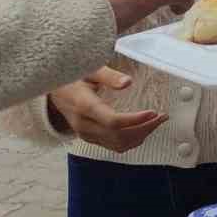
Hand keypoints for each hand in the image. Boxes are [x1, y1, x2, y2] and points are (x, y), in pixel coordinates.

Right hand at [46, 67, 166, 151]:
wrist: (54, 93)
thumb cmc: (73, 78)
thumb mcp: (89, 70)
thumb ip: (108, 76)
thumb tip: (128, 82)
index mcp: (84, 106)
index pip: (112, 121)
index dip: (135, 120)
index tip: (154, 112)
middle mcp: (84, 124)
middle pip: (119, 135)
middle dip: (145, 127)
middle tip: (163, 116)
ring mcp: (86, 134)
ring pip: (118, 144)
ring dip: (141, 135)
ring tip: (157, 122)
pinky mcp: (89, 138)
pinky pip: (113, 146)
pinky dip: (132, 140)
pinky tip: (143, 129)